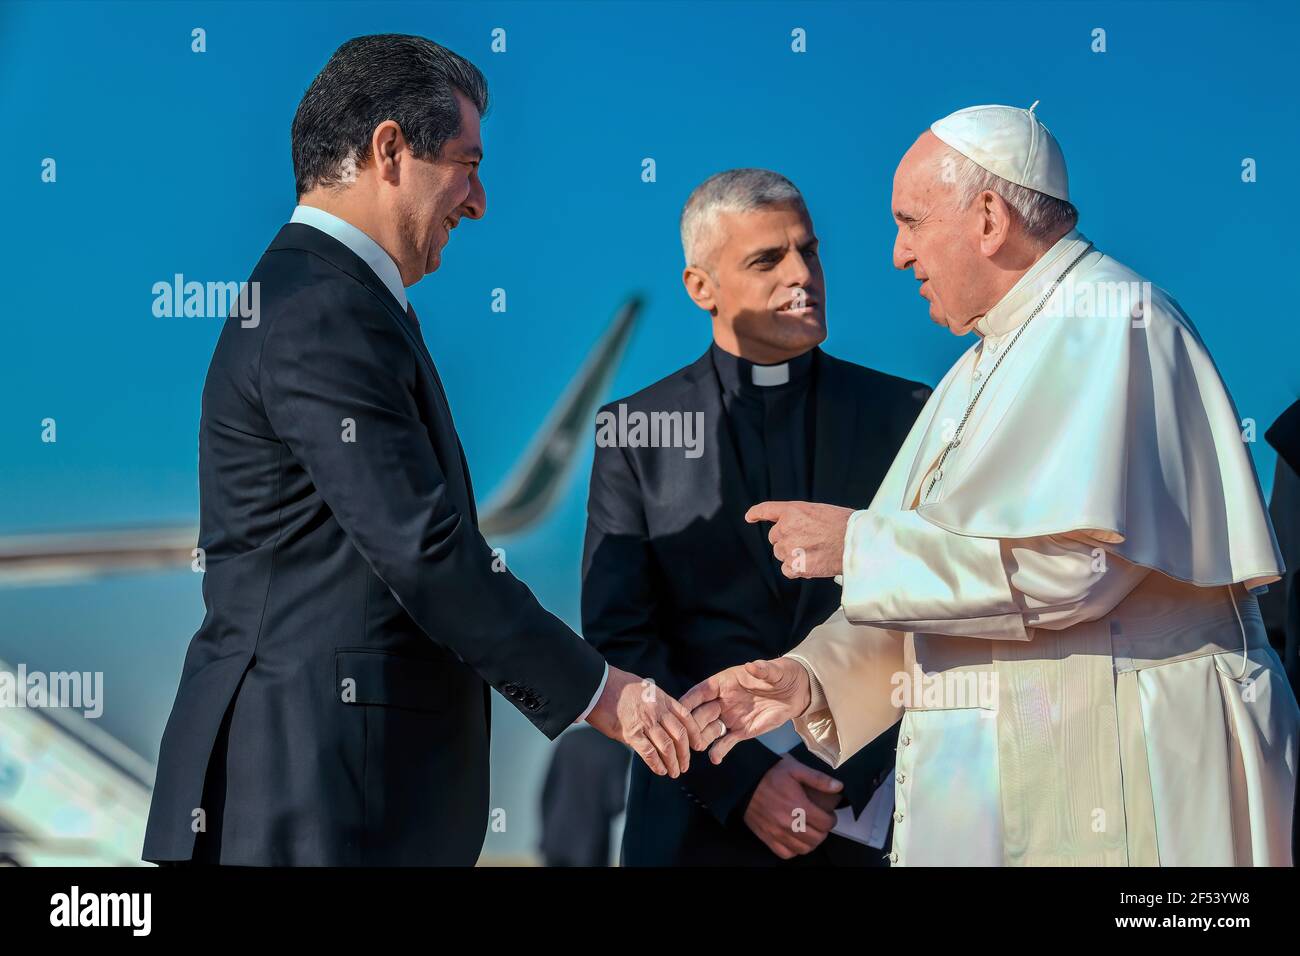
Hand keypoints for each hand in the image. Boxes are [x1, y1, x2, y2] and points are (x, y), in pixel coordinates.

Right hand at [585, 665, 722, 776]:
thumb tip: (657, 723)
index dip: (694, 734)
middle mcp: (657, 710)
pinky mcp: (631, 732)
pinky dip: (657, 764)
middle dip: (685, 753)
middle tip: (685, 765)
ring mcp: (645, 721)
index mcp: (661, 698)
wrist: (596, 685)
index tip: (698, 746)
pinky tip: (660, 770)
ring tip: (674, 772)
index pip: (686, 718)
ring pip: (667, 746)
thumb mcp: (642, 689)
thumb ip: (653, 705)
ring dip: (673, 762)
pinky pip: (649, 752)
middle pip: (679, 735)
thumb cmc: (615, 686)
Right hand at [680, 658, 810, 764]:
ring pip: (709, 729)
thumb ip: (763, 670)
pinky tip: (715, 758)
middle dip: (691, 723)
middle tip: (684, 734)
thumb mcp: (775, 671)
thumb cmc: (783, 675)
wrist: (796, 693)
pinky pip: (725, 742)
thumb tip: (752, 665)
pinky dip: (719, 750)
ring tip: (697, 747)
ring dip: (701, 738)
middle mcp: (722, 700)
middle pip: (700, 712)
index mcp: (725, 682)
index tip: (678, 709)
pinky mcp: (740, 731)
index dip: (690, 699)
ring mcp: (730, 717)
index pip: (702, 691)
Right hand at [743, 754, 843, 858]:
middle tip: (820, 823)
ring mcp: (777, 833)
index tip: (829, 815)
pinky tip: (795, 839)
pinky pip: (786, 853)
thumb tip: (839, 786)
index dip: (831, 820)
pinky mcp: (767, 837)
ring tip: (810, 832)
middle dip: (823, 831)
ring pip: (803, 849)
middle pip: (817, 838)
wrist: (744, 780)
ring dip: (811, 842)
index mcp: (798, 806)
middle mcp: (789, 823)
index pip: (825, 823)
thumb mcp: (795, 769)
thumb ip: (818, 778)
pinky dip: (794, 850)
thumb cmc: (770, 773)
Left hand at [745, 501, 853, 578]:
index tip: (750, 517)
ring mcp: (790, 548)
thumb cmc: (844, 525)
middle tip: (807, 541)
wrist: (856, 542)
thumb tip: (794, 528)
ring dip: (792, 555)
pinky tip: (811, 564)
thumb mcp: (819, 511)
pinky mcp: (796, 566)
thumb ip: (801, 518)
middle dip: (786, 540)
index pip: (767, 510)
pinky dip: (796, 569)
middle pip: (775, 538)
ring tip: (814, 552)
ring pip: (780, 554)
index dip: (756, 513)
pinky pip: (787, 570)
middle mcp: (786, 529)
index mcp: (793, 511)